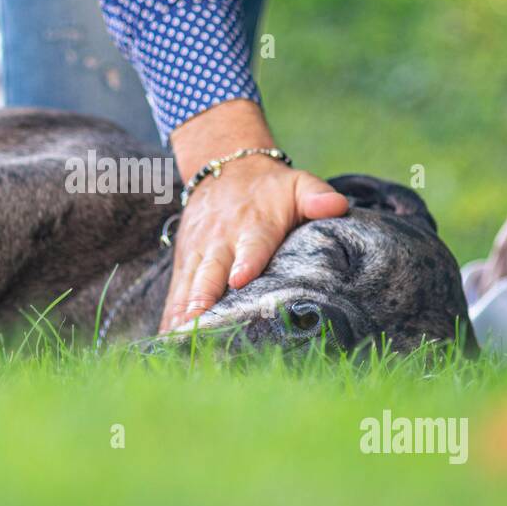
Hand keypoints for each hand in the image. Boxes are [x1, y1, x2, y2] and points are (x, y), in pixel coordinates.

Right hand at [160, 100, 348, 332]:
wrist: (224, 167)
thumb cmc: (270, 188)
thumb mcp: (297, 183)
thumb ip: (316, 196)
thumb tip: (338, 205)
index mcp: (253, 225)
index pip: (251, 245)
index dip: (246, 262)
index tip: (239, 280)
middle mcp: (221, 239)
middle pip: (211, 270)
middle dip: (203, 296)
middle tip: (197, 321)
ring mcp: (199, 251)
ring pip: (190, 282)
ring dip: (183, 309)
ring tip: (179, 335)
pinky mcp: (185, 260)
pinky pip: (176, 289)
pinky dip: (171, 313)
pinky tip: (168, 337)